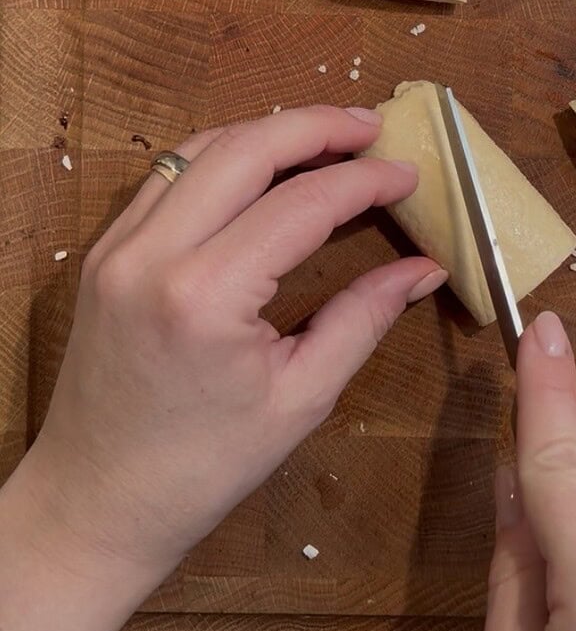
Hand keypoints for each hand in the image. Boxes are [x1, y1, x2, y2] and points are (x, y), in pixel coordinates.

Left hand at [0, 105, 445, 630]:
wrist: (95, 504)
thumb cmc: (201, 468)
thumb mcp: (301, 398)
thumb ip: (364, 318)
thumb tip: (424, 268)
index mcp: (206, 297)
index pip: (302, 204)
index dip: (365, 181)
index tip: (409, 174)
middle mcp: (153, 256)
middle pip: (247, 149)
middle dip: (318, 126)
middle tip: (373, 128)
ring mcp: (119, 247)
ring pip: (202, 148)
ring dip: (269, 132)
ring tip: (328, 135)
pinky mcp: (106, 250)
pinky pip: (170, 175)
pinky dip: (224, 155)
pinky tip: (265, 164)